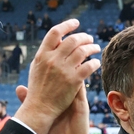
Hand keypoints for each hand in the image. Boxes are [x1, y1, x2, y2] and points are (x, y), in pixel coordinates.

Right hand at [14, 19, 100, 133]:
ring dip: (91, 47)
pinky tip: (97, 63)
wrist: (40, 109)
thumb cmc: (37, 91)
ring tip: (96, 48)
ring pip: (82, 51)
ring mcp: (63, 70)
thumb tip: (55, 43)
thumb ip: (46, 56)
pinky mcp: (73, 81)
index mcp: (42, 55)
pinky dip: (94, 63)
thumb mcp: (36, 69)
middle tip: (89, 38)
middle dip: (83, 37)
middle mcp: (52, 59)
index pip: (55, 33)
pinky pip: (88, 67)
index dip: (67, 25)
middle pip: (72, 40)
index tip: (75, 23)